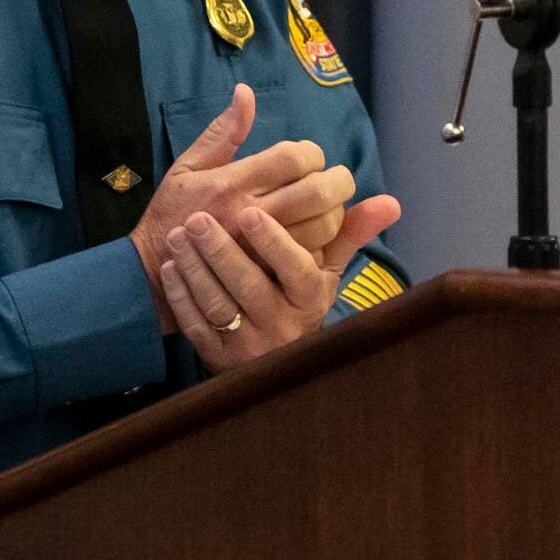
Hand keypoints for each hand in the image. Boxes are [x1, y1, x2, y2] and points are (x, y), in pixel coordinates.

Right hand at [129, 84, 363, 318]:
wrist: (152, 271)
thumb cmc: (171, 213)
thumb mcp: (188, 166)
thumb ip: (223, 132)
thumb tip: (246, 93)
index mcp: (233, 182)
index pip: (294, 158)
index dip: (312, 153)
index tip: (310, 158)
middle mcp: (250, 213)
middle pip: (316, 192)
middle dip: (338, 181)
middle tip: (338, 179)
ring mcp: (261, 249)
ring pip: (320, 228)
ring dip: (335, 214)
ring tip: (328, 207)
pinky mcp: (266, 274)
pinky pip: (310, 257)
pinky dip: (323, 244)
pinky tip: (317, 235)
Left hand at [158, 192, 400, 371]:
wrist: (273, 356)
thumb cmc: (299, 299)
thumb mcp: (326, 271)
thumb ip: (349, 233)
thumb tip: (391, 202)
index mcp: (310, 297)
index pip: (295, 269)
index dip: (273, 242)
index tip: (248, 212)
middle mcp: (283, 325)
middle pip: (250, 286)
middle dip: (221, 250)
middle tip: (197, 218)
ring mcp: (249, 344)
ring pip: (219, 305)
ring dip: (195, 268)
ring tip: (178, 235)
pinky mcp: (220, 358)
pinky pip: (197, 326)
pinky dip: (181, 296)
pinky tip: (168, 266)